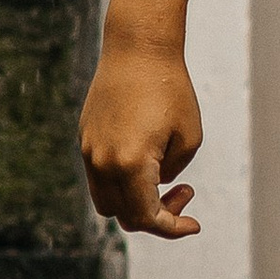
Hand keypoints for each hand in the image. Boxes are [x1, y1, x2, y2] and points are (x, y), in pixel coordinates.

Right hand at [80, 41, 205, 237]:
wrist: (137, 49)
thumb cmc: (171, 90)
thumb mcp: (188, 138)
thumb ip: (171, 173)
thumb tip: (154, 186)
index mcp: (130, 165)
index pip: (146, 217)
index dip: (172, 229)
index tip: (195, 225)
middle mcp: (102, 163)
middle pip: (124, 216)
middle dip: (157, 216)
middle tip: (186, 192)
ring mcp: (89, 151)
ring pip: (106, 201)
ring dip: (135, 203)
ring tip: (165, 179)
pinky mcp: (85, 139)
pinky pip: (99, 177)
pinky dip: (122, 183)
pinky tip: (147, 162)